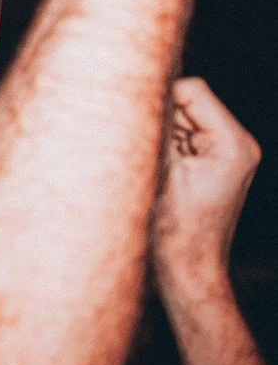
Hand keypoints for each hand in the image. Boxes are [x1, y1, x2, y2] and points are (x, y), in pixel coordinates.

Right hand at [151, 76, 260, 292]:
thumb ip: (152, 130)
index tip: (135, 122)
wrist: (187, 273)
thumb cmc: (176, 233)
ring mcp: (225, 155)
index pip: (192, 90)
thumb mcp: (160, 173)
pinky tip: (155, 173)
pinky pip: (179, 138)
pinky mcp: (210, 165)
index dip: (159, 100)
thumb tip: (128, 97)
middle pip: (186, 103)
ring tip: (151, 169)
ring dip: (157, 136)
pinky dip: (161, 148)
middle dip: (158, 121)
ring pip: (179, 120)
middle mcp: (236, 144)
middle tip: (144, 152)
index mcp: (233, 143)